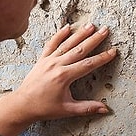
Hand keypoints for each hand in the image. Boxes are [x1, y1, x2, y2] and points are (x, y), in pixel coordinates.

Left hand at [0, 23, 117, 135]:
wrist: (22, 104)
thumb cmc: (44, 108)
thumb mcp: (67, 110)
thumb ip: (87, 108)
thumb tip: (105, 109)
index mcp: (65, 77)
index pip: (88, 64)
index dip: (102, 58)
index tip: (113, 51)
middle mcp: (57, 65)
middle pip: (80, 49)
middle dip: (94, 39)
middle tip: (105, 30)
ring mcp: (49, 60)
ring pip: (67, 44)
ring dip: (80, 34)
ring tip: (91, 25)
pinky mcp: (42, 59)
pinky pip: (52, 44)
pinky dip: (59, 35)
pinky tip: (67, 27)